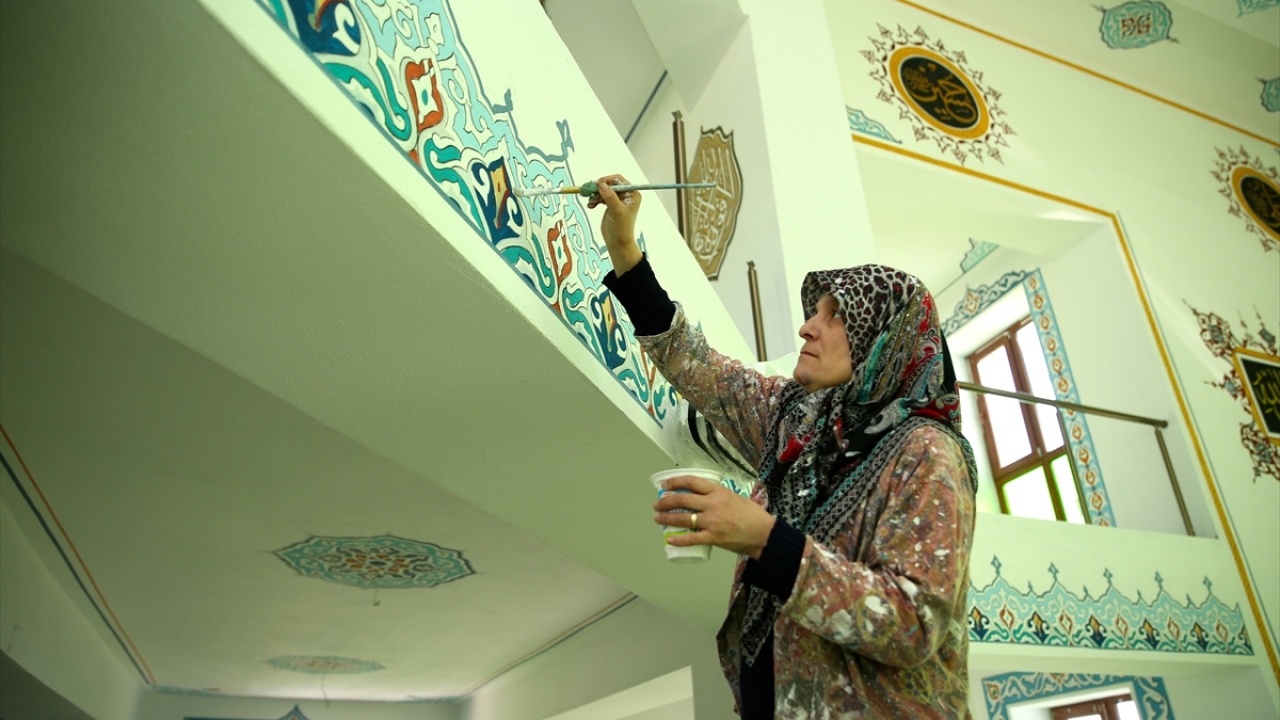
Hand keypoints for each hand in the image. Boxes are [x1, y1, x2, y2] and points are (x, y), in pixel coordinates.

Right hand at [587, 174, 642, 275]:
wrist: (617, 242)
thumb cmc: (621, 228)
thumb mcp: (616, 211)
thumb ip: (609, 196)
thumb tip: (601, 184)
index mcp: (632, 194)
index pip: (619, 180)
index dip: (607, 181)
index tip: (596, 185)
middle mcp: (626, 195)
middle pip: (610, 185)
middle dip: (599, 189)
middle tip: (589, 192)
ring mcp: (618, 200)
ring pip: (603, 191)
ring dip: (595, 195)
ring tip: (590, 203)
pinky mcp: (610, 205)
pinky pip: (600, 197)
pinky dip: (595, 200)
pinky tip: (590, 206)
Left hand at [653, 475, 776, 559]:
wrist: (764, 534)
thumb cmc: (753, 515)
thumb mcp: (735, 497)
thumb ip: (719, 496)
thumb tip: (704, 497)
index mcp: (718, 492)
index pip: (692, 482)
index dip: (675, 482)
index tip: (664, 484)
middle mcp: (712, 504)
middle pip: (683, 499)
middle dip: (666, 501)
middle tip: (657, 504)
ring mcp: (712, 521)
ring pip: (683, 518)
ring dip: (667, 518)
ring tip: (658, 518)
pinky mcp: (713, 538)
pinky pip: (692, 538)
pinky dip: (679, 539)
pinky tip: (669, 538)